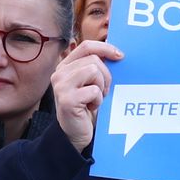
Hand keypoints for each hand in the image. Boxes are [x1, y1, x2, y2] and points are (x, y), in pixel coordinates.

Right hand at [51, 36, 117, 152]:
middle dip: (106, 76)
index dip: (105, 48)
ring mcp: (61, 86)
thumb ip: (96, 67)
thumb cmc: (86, 107)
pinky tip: (91, 107)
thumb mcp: (90, 82)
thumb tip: (117, 53)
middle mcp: (59, 73)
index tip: (120, 56)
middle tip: (103, 91)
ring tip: (96, 98)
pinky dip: (98, 100)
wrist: (75, 133)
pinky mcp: (67, 100)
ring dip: (101, 87)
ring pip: (94, 71)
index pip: (86, 46)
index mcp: (65, 66)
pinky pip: (94, 90)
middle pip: (94, 60)